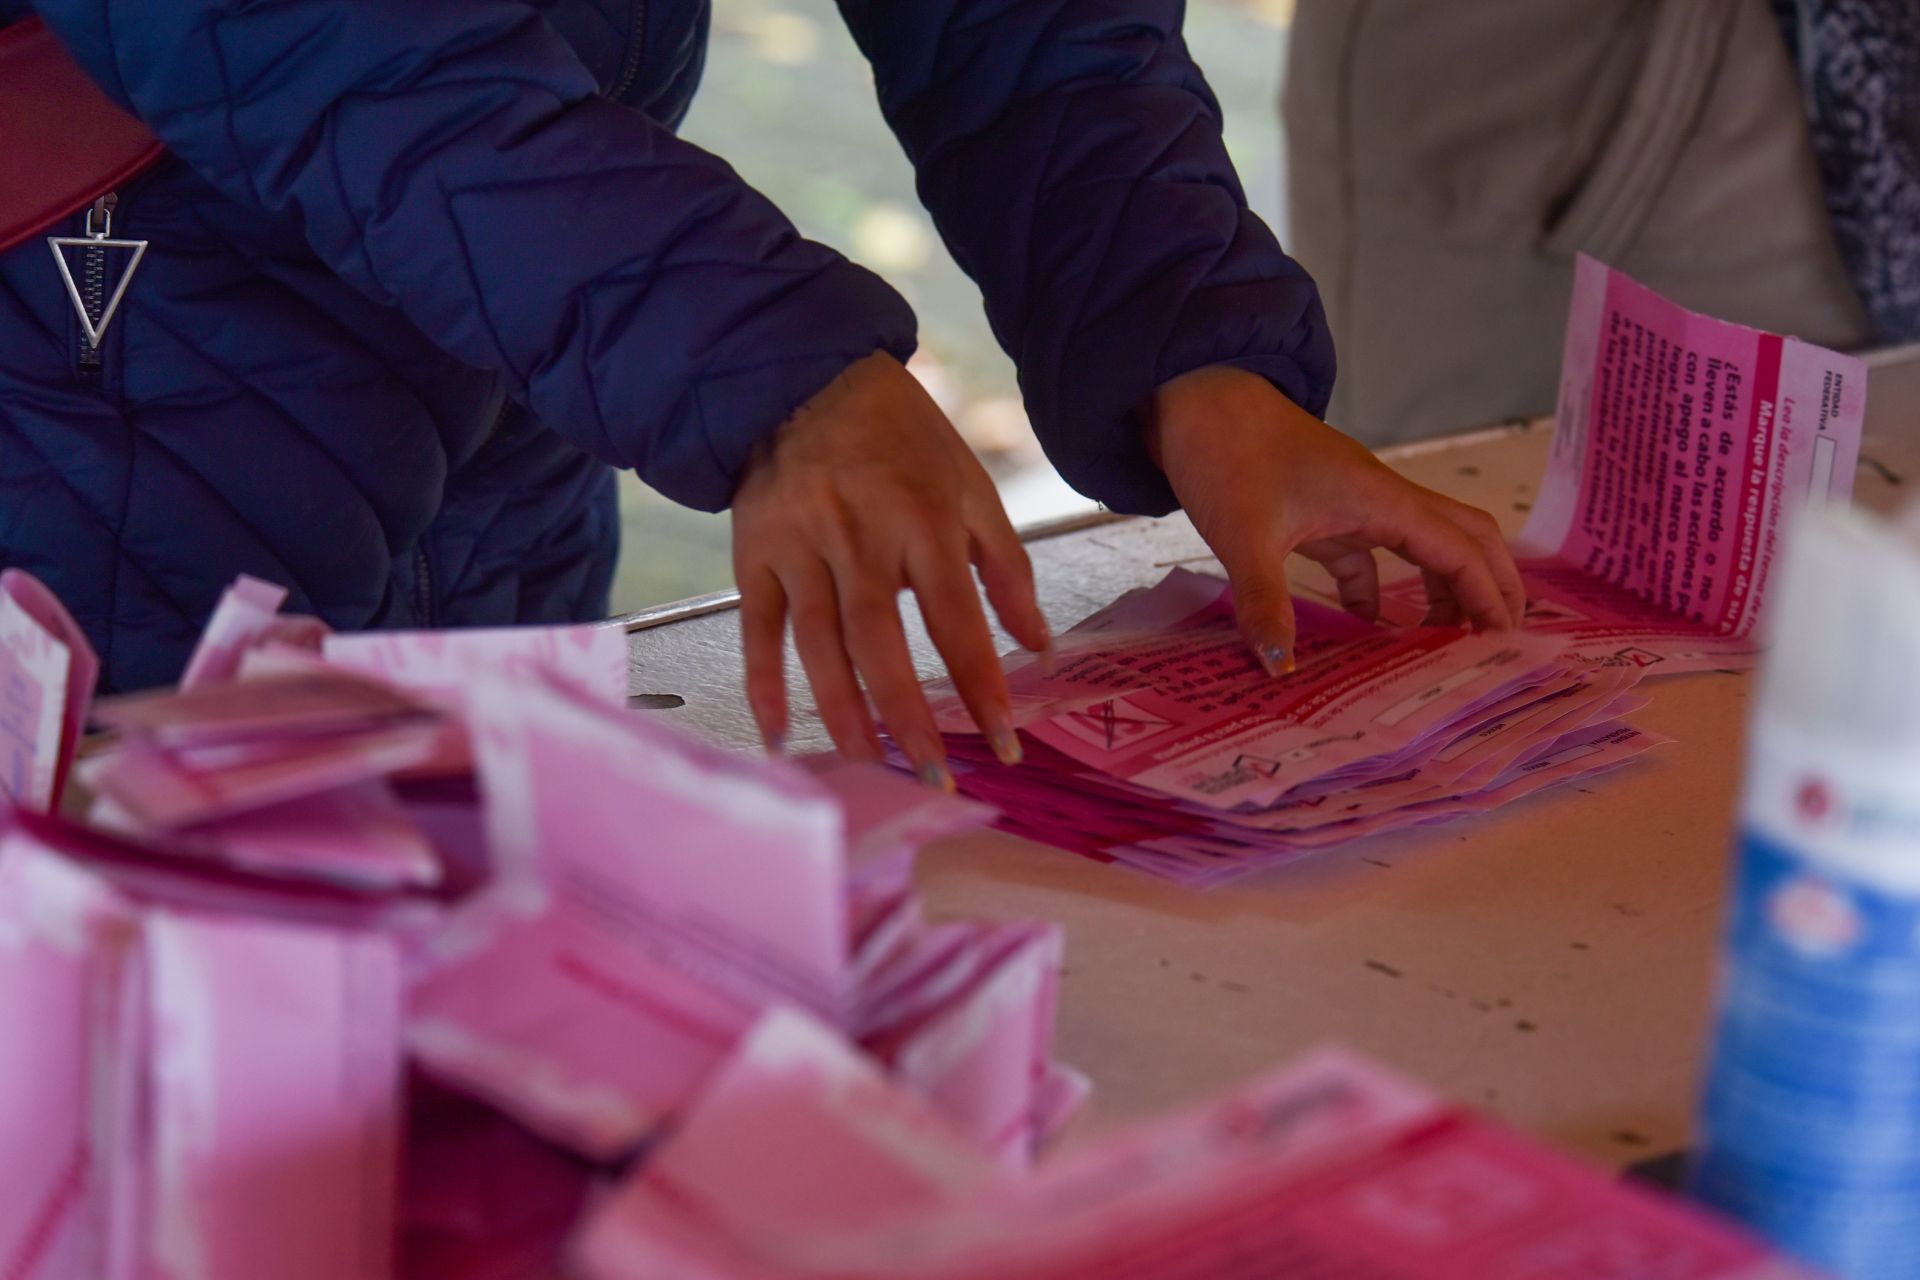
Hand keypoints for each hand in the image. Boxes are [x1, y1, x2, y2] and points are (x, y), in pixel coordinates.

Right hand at [732, 352, 1049, 784]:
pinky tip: (781, 735)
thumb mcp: (969, 486)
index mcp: (922, 518)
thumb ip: (1006, 567)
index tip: (1002, 742)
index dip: (979, 682)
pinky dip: (764, 685)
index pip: (956, 617)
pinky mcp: (755, 556)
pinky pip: (759, 630)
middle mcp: (859, 536)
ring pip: (820, 644)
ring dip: (844, 712)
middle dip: (908, 716)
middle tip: (932, 778)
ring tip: (870, 768)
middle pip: (881, 640)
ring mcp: (801, 548)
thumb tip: (1039, 646)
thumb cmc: (902, 440)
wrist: (806, 379)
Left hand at [1145, 365, 1524, 671]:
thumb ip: (1265, 602)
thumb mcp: (1245, 536)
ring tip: (1441, 642)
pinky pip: (1368, 555)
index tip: (1505, 640)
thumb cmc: (1226, 454)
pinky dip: (1377, 592)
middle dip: (1490, 585)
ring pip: (1422, 545)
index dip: (1489, 594)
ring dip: (1440, 588)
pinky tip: (1366, 630)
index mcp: (1381, 500)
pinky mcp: (1323, 511)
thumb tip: (1280, 667)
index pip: (1459, 550)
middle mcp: (1380, 498)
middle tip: (1497, 640)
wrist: (1193, 398)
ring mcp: (1353, 502)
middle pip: (1464, 538)